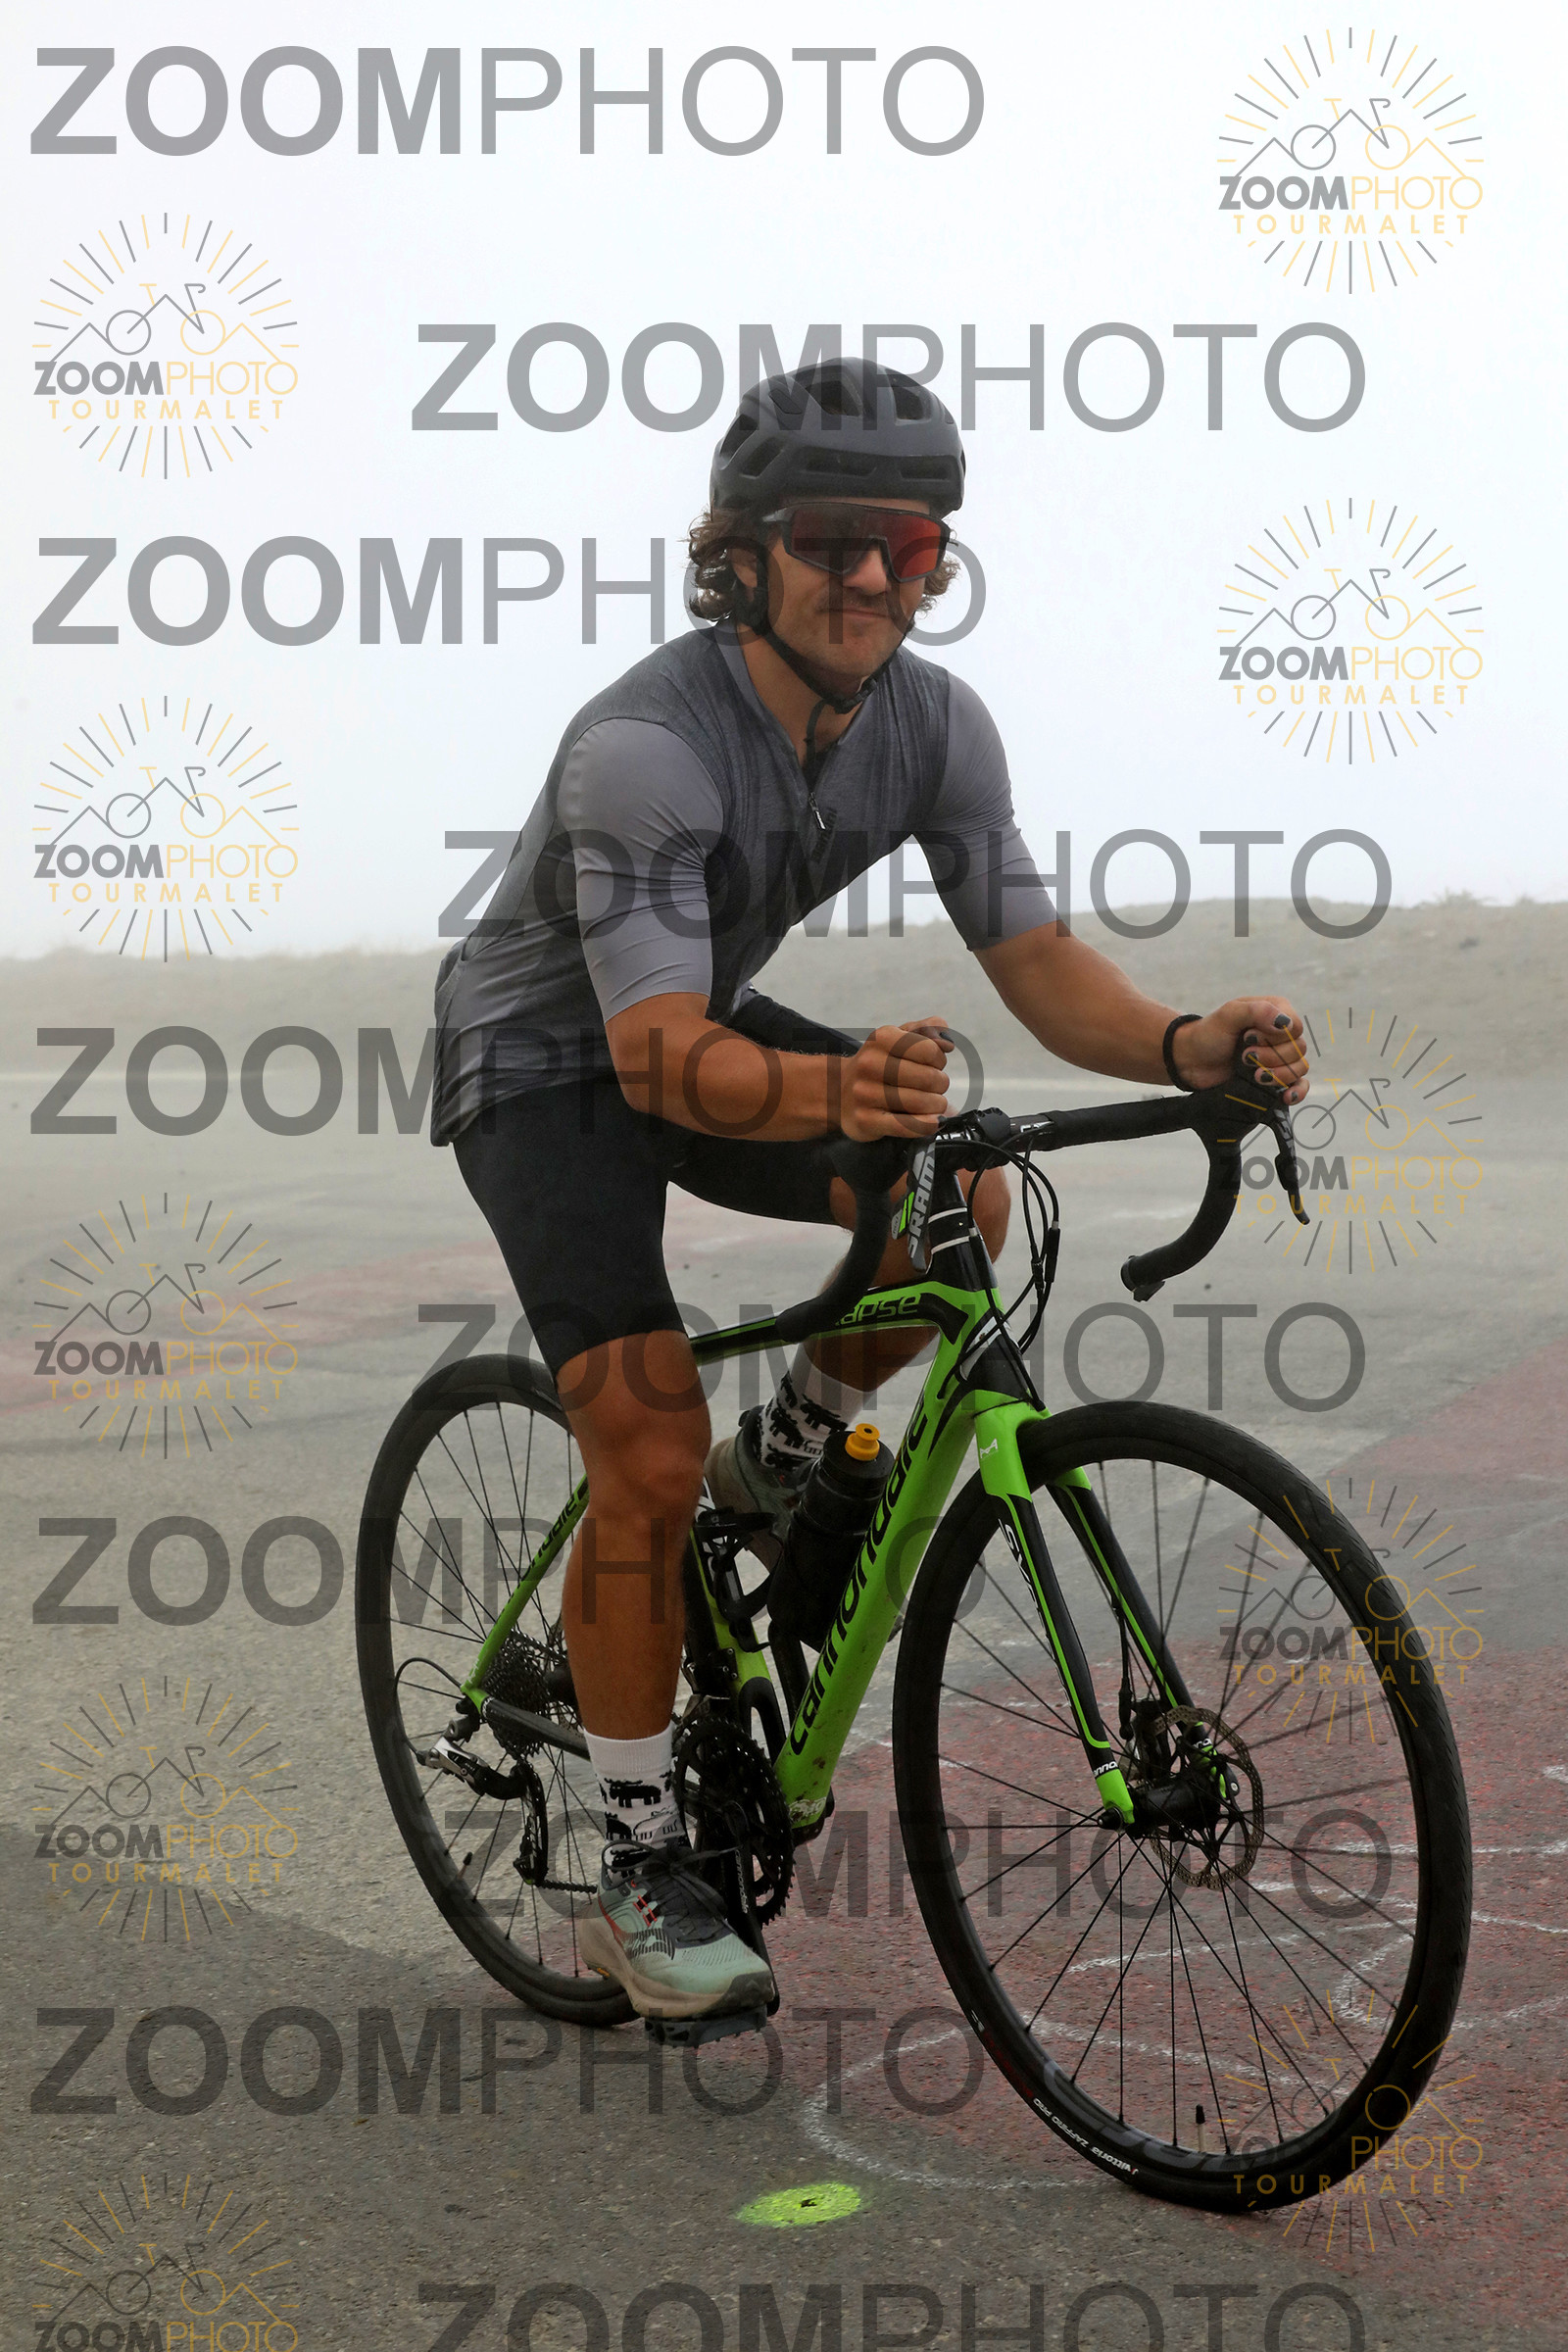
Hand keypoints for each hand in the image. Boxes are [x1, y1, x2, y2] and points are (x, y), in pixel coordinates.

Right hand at [840, 1017, 952, 1138]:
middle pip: (929, 1078)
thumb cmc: (877, 1064)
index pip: (929, 1050)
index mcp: (881, 1038)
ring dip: (936, 1106)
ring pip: (921, 1103)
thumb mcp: (897, 1037)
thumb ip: (927, 1030)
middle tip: (934, 1088)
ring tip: (932, 1104)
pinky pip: (907, 1125)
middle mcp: (870, 1064)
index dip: (939, 1060)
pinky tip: (930, 1122)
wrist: (837, 1090)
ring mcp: (865, 1093)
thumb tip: (948, 1041)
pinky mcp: (865, 1120)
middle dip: (940, 1085)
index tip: (933, 1065)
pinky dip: (926, 1125)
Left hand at [1172, 998, 1309, 1104]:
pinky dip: (1297, 1092)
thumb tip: (1284, 1023)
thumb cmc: (1209, 1034)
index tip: (1248, 1038)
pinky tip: (1285, 1096)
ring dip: (1278, 1074)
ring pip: (1299, 1067)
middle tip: (1245, 1057)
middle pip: (1298, 1049)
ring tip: (1254, 1075)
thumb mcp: (1229, 1015)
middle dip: (1271, 1057)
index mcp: (1275, 1012)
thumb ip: (1256, 1011)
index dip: (1274, 1036)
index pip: (1295, 1026)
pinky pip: (1299, 1085)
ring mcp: (1280, 1057)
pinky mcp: (1276, 1078)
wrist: (1191, 1060)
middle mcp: (1281, 1034)